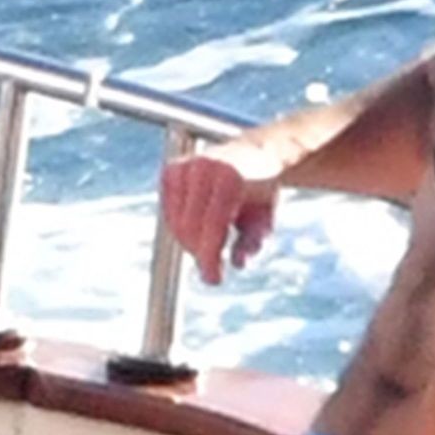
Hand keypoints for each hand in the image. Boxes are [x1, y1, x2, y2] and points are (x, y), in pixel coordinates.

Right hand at [161, 145, 278, 284]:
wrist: (254, 155)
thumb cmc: (261, 192)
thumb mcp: (265, 220)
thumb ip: (253, 242)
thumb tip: (237, 264)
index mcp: (231, 177)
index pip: (213, 224)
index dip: (210, 256)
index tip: (214, 280)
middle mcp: (204, 167)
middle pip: (190, 225)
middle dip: (199, 253)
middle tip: (211, 268)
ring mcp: (185, 166)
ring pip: (176, 221)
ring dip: (189, 243)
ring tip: (209, 249)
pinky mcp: (171, 170)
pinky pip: (169, 210)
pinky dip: (179, 227)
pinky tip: (197, 232)